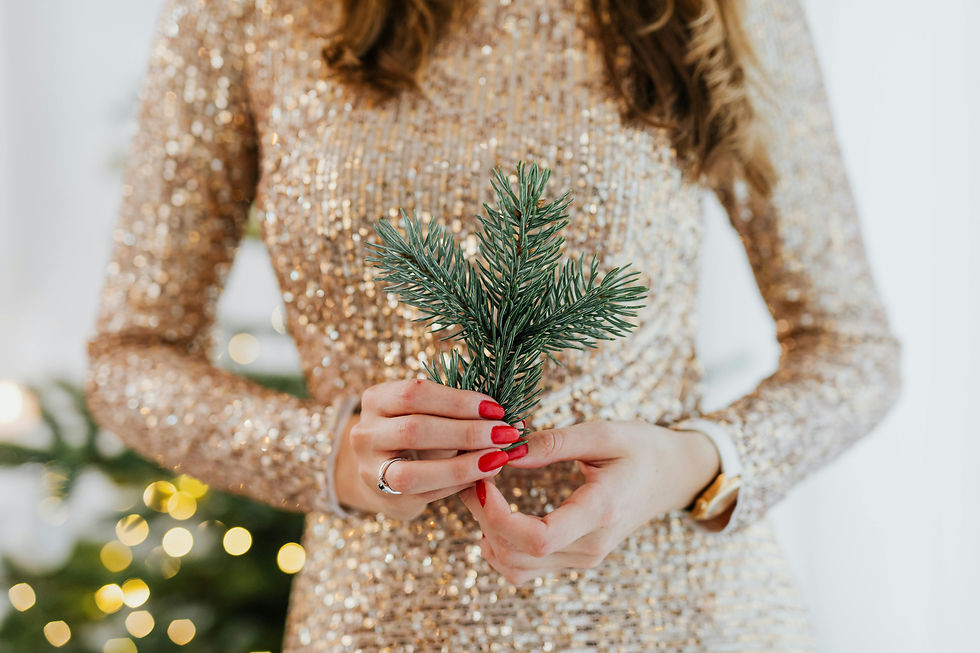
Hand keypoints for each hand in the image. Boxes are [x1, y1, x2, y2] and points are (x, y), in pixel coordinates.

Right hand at [333, 378, 526, 520]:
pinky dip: (458, 483)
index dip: (458, 400)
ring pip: (412, 473)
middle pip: (415, 430)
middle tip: (505, 433)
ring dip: (462, 466)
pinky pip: (425, 494)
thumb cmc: (417, 429)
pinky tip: (484, 474)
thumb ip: (460, 411)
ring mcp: (369, 470)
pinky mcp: (386, 499)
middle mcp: (364, 433)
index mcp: (376, 400)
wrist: (382, 467)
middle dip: (466, 432)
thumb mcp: (428, 410)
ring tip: (499, 458)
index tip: (496, 408)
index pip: (415, 393)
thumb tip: (513, 419)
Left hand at [458, 419, 719, 584]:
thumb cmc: (642, 447)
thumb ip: (555, 442)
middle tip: (473, 475)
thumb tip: (508, 450)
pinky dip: (500, 548)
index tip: (483, 481)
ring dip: (487, 534)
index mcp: (602, 510)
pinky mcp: (575, 559)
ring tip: (482, 491)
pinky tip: (496, 515)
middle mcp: (592, 545)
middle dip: (482, 518)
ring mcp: (583, 558)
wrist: (674, 476)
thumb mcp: (604, 432)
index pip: (540, 538)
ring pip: (515, 568)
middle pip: (518, 555)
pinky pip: (525, 569)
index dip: (498, 516)